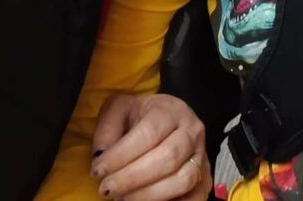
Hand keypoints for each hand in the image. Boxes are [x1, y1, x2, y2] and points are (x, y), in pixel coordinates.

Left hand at [90, 93, 211, 200]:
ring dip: (148, 195)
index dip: (122, 155)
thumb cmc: (139, 118)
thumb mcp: (120, 110)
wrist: (166, 122)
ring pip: (183, 180)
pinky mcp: (204, 178)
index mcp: (171, 110)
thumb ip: (108, 128)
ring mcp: (202, 155)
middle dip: (132, 178)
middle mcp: (192, 130)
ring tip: (123, 198)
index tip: (97, 170)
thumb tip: (101, 155)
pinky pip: (193, 198)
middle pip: (168, 158)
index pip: (149, 133)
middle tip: (107, 189)